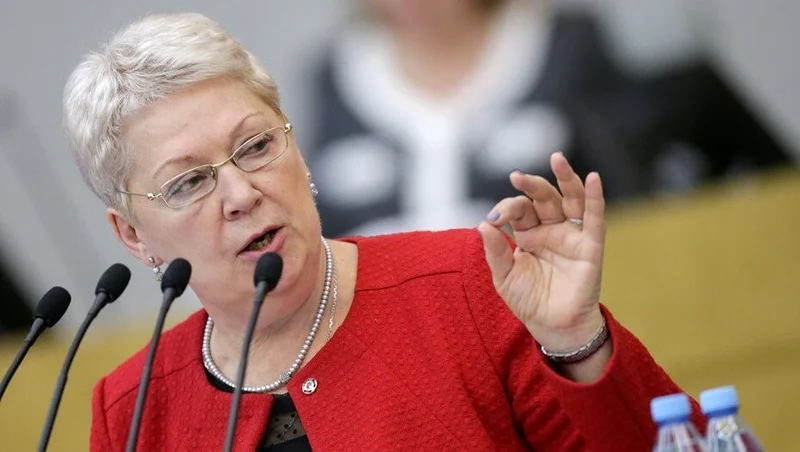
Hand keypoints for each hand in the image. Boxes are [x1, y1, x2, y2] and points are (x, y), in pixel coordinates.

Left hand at [478, 153, 605, 351]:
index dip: (506, 209)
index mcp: (528, 234)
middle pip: (543, 198)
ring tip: (557, 158)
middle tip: (517, 177)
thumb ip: (495, 252)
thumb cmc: (529, 302)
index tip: (494, 220)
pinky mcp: (590, 246)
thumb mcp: (504, 277)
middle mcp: (551, 229)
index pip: (519, 210)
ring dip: (565, 178)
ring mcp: (572, 235)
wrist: (553, 328)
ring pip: (570, 199)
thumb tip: (483, 225)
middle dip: (531, 186)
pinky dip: (594, 197)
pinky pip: (594, 218)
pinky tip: (593, 178)